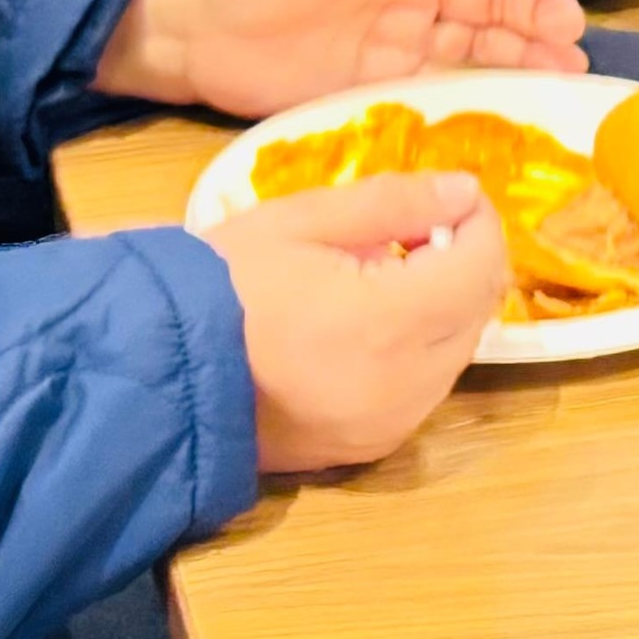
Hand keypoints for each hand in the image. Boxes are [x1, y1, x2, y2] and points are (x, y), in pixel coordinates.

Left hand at [94, 0, 591, 116]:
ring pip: (478, 40)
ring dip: (523, 51)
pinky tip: (521, 96)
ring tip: (566, 68)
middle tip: (570, 34)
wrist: (184, 26)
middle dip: (534, 10)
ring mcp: (399, 35)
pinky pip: (445, 82)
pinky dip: (484, 88)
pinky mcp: (381, 81)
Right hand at [192, 170, 510, 470]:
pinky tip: (369, 324)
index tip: (456, 198)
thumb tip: (464, 191)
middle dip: (463, 263)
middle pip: (477, 314)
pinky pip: (423, 389)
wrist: (156, 374)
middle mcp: (406, 385)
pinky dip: (417, 351)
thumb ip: (393, 202)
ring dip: (442, 308)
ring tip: (386, 274)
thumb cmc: (221, 284)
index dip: (482, 222)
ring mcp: (391, 425)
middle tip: (417, 230)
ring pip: (455, 354)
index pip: (481, 267)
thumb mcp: (301, 221)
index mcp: (390, 323)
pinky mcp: (371, 447)